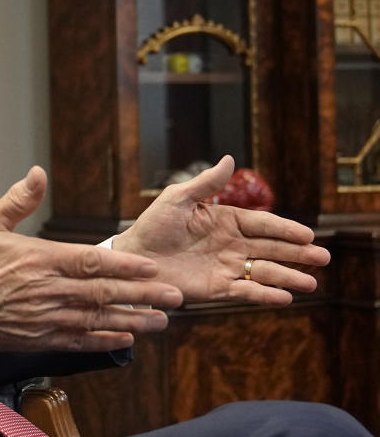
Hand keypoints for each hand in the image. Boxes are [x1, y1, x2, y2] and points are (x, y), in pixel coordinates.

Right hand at [0, 167, 182, 355]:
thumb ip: (18, 200)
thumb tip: (39, 174)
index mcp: (37, 259)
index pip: (92, 262)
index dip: (126, 266)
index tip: (153, 266)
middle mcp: (45, 291)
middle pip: (103, 293)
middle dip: (143, 294)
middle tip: (175, 296)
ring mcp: (41, 318)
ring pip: (96, 320)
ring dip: (131, 320)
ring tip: (161, 321)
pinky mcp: (34, 338)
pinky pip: (76, 340)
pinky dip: (102, 340)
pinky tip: (123, 339)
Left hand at [113, 156, 329, 305]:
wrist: (133, 258)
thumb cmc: (153, 225)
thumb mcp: (177, 198)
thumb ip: (206, 183)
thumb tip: (230, 159)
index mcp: (224, 221)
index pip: (262, 225)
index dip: (285, 229)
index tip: (308, 234)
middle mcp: (230, 245)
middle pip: (271, 249)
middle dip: (297, 253)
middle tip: (323, 257)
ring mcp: (225, 268)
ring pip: (263, 272)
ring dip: (287, 277)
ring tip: (311, 284)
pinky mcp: (216, 289)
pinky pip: (245, 291)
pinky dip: (265, 295)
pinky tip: (284, 298)